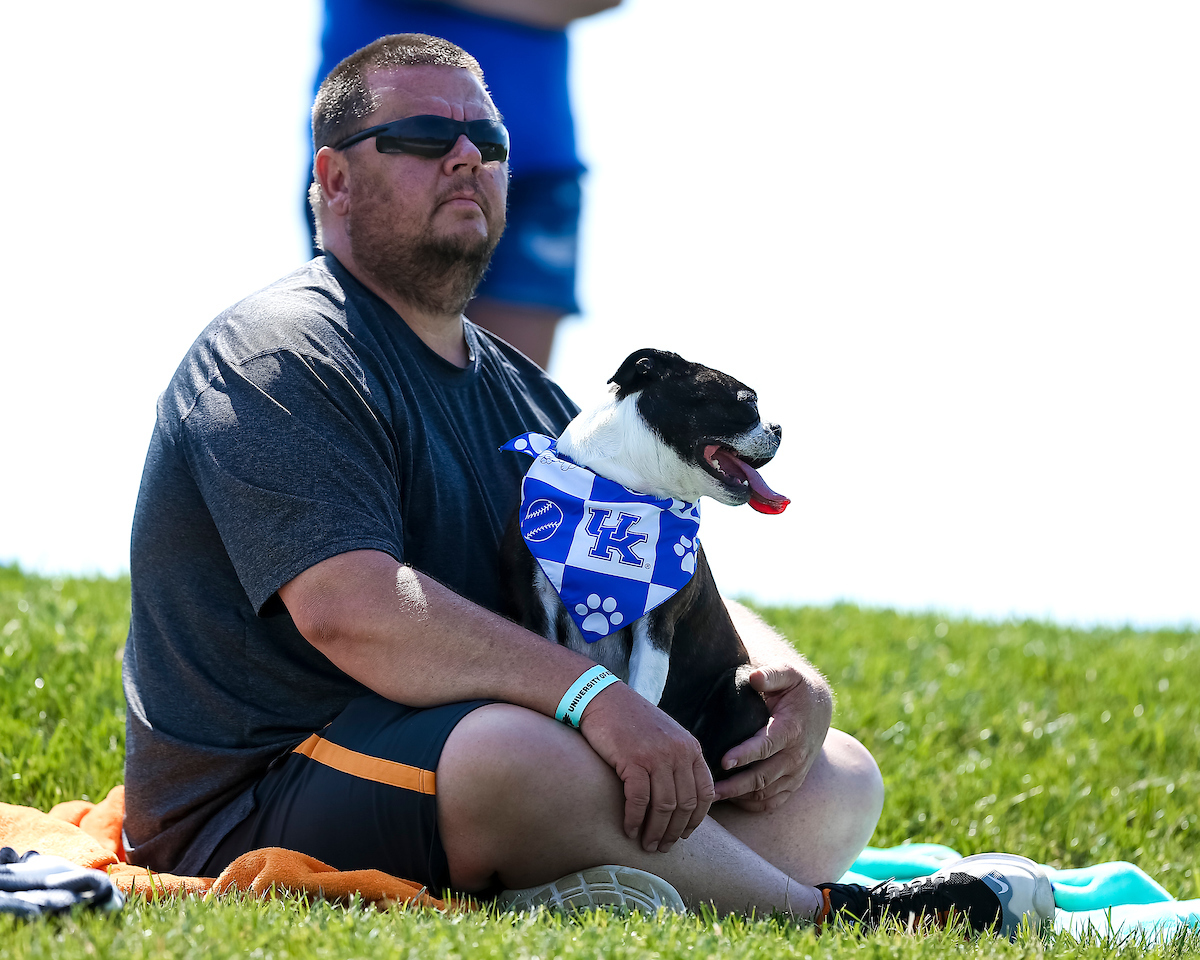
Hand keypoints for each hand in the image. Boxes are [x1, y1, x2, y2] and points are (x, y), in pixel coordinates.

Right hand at [578, 684, 714, 851]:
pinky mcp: (633, 760)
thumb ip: (678, 760)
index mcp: (690, 748)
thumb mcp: (666, 735)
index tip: (685, 835)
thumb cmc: (631, 720)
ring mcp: (657, 756)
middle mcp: (678, 752)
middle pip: (684, 804)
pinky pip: (639, 800)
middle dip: (674, 831)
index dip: (696, 819)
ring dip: (655, 831)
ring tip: (647, 844)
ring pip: (663, 806)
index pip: (704, 792)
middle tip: (663, 847)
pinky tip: (629, 830)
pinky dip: (634, 820)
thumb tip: (681, 797)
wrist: (603, 698)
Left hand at [713, 665, 832, 810]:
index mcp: (791, 729)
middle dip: (734, 785)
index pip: (767, 746)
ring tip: (710, 796)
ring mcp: (795, 773)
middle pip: (762, 777)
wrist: (818, 709)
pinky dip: (751, 805)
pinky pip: (772, 802)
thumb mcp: (787, 674)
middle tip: (707, 787)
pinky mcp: (792, 783)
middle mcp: (795, 755)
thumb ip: (772, 674)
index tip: (723, 760)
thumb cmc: (795, 688)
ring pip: (765, 794)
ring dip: (738, 797)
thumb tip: (755, 677)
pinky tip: (730, 800)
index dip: (745, 755)